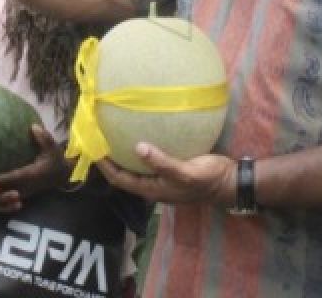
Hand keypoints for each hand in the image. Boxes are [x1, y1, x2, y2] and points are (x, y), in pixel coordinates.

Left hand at [0, 125, 70, 212]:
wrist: (61, 176)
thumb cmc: (54, 159)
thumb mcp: (53, 148)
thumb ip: (44, 139)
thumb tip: (34, 127)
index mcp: (31, 176)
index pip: (11, 178)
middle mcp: (24, 188)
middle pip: (2, 194)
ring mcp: (20, 194)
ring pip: (0, 202)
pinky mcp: (16, 197)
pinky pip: (1, 203)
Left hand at [96, 142, 234, 205]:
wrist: (229, 181)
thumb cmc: (207, 179)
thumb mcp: (185, 172)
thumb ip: (162, 162)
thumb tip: (138, 147)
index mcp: (152, 190)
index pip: (120, 179)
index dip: (104, 166)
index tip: (92, 149)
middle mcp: (153, 185)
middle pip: (123, 174)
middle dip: (109, 159)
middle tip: (98, 139)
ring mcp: (161, 177)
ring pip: (135, 166)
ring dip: (123, 153)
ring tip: (113, 134)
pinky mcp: (170, 168)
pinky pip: (149, 159)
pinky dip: (139, 148)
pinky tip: (139, 132)